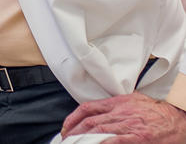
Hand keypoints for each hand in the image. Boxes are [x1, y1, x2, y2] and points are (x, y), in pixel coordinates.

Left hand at [61, 92, 185, 142]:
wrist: (176, 117)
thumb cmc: (155, 110)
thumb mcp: (131, 101)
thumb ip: (114, 107)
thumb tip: (99, 113)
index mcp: (116, 102)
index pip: (88, 108)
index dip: (73, 118)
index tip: (65, 127)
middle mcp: (119, 112)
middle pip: (89, 121)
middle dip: (74, 131)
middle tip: (65, 140)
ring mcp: (128, 125)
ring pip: (98, 131)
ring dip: (83, 139)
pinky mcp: (138, 137)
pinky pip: (115, 140)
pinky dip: (102, 143)